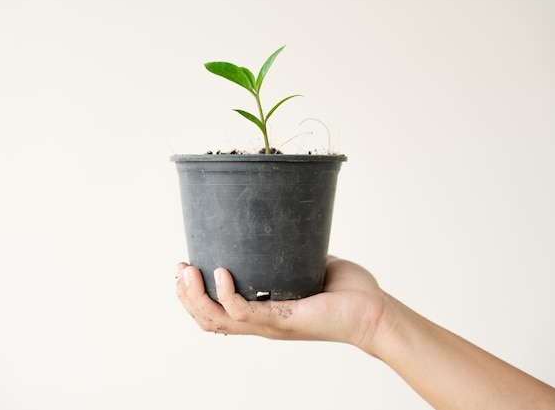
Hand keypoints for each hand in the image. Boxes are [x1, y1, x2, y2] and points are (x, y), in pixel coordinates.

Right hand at [175, 255, 389, 354]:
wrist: (375, 310)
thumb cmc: (347, 293)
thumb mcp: (308, 267)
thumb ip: (289, 255)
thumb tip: (279, 231)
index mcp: (263, 313)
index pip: (217, 314)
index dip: (193, 297)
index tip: (183, 268)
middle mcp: (262, 323)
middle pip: (208, 320)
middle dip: (185, 296)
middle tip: (179, 269)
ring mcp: (271, 323)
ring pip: (218, 319)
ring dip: (195, 297)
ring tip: (187, 271)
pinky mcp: (285, 319)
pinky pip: (245, 312)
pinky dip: (227, 294)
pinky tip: (221, 273)